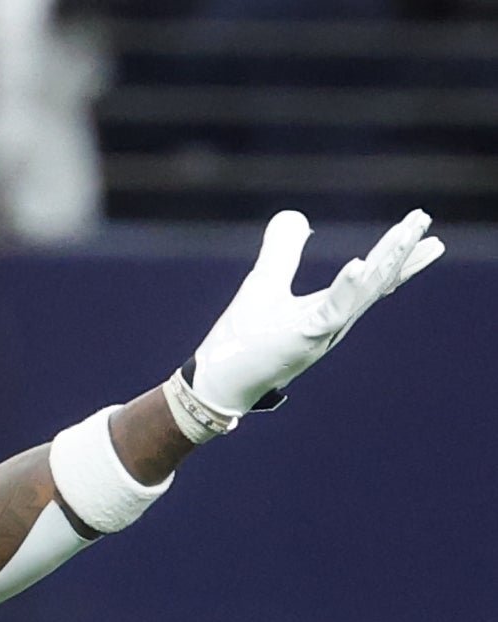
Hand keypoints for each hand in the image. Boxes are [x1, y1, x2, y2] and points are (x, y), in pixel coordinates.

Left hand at [185, 208, 442, 416]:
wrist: (217, 385)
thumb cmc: (242, 340)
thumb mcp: (264, 283)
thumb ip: (282, 251)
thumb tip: (295, 216)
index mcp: (330, 309)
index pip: (373, 276)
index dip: (399, 252)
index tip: (422, 225)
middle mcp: (334, 322)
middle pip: (378, 281)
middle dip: (403, 250)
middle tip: (424, 219)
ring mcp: (321, 333)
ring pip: (364, 292)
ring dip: (387, 260)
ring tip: (408, 230)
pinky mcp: (301, 342)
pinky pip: (329, 313)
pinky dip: (345, 290)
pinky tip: (357, 265)